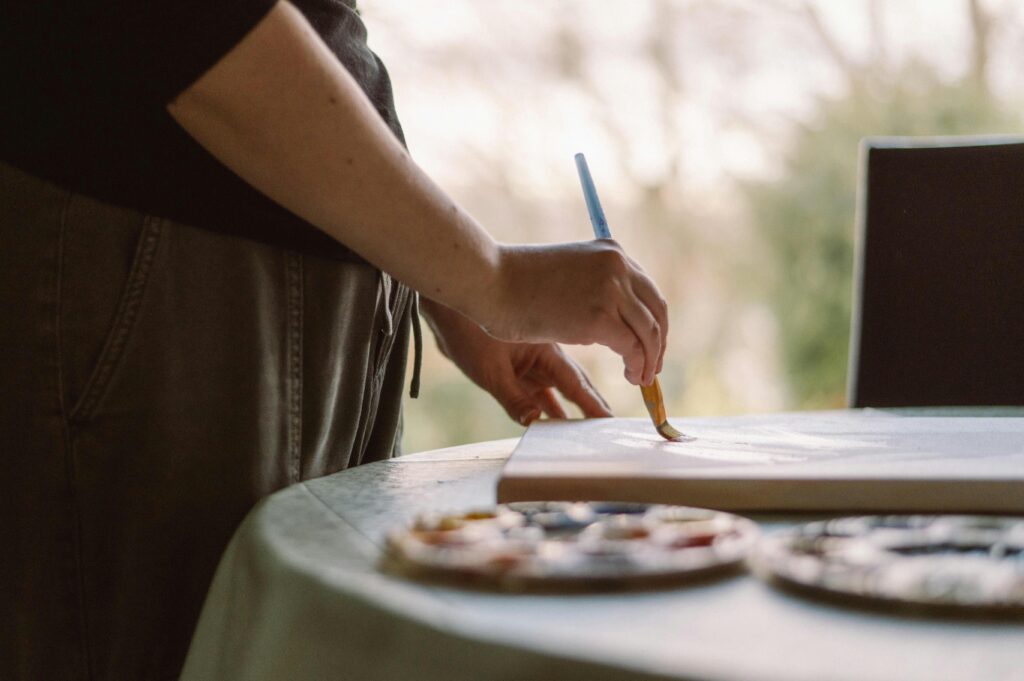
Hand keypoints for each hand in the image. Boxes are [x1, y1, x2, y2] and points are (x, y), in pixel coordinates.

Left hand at [422, 299, 611, 424]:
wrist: (446, 315)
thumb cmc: (467, 335)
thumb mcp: (489, 369)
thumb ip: (513, 398)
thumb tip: (535, 421)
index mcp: (545, 352)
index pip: (576, 384)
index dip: (593, 404)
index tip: (610, 422)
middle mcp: (544, 358)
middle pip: (575, 388)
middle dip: (593, 408)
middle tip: (610, 431)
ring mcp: (531, 365)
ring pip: (558, 393)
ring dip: (572, 412)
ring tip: (590, 434)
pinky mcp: (517, 372)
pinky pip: (539, 394)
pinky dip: (549, 409)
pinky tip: (556, 426)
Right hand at [469, 239, 667, 385]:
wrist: (488, 279)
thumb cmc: (515, 279)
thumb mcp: (566, 271)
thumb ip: (593, 285)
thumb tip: (612, 313)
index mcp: (610, 251)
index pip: (647, 290)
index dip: (654, 321)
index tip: (650, 343)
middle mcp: (617, 266)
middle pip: (657, 310)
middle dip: (657, 342)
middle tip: (651, 367)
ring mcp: (610, 290)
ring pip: (649, 332)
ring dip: (649, 359)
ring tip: (640, 378)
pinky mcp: (599, 318)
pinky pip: (632, 347)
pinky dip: (636, 366)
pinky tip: (630, 376)